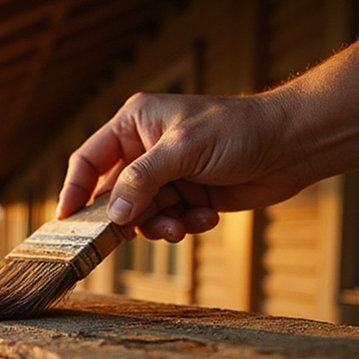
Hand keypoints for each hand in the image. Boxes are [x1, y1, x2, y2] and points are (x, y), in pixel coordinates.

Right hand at [56, 91, 314, 241]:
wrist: (293, 145)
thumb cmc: (238, 130)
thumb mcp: (183, 150)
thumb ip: (142, 181)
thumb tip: (114, 215)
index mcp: (134, 125)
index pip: (89, 160)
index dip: (75, 190)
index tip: (66, 221)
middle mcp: (144, 150)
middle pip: (114, 195)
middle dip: (129, 216)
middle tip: (132, 234)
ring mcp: (166, 175)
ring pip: (142, 214)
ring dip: (161, 225)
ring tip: (183, 224)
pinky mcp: (187, 196)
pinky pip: (169, 221)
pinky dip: (185, 224)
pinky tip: (208, 215)